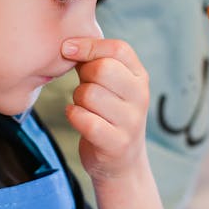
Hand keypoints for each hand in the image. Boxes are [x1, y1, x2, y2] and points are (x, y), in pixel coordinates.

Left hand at [61, 37, 149, 183]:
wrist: (121, 163)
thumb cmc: (108, 114)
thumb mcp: (111, 85)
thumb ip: (95, 62)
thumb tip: (68, 45)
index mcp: (140, 77)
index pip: (118, 49)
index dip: (89, 45)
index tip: (68, 48)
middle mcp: (140, 97)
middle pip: (102, 69)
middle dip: (82, 76)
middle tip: (83, 87)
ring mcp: (131, 122)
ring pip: (89, 94)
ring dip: (77, 99)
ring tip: (84, 107)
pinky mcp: (116, 143)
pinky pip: (84, 119)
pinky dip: (73, 115)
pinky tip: (76, 117)